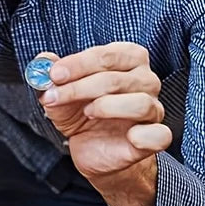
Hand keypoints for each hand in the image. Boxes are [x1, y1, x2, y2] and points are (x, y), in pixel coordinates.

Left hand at [38, 42, 171, 179]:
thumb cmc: (82, 113)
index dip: (78, 64)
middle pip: (116, 79)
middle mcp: (146, 80)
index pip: (107, 56)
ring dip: (106, 107)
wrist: (93, 150)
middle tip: (53, 97)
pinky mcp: (155, 136)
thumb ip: (53, 74)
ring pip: (139, 103)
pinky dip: (144, 135)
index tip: (53, 74)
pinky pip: (160, 135)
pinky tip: (129, 136)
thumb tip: (43, 60)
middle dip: (79, 88)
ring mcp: (153, 108)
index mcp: (128, 59)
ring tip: (87, 112)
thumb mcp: (61, 92)